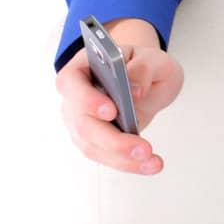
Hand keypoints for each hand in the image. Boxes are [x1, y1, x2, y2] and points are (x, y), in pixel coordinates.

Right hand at [55, 36, 183, 174]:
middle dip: (112, 140)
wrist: (148, 81)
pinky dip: (128, 163)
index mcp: (82, 67)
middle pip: (81, 123)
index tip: (111, 111)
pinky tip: (149, 164)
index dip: (86, 99)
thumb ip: (143, 68)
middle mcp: (75, 97)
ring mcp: (81, 121)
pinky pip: (106, 156)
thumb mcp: (153, 59)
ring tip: (152, 161)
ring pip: (92, 146)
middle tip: (142, 148)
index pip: (70, 83)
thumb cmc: (144, 66)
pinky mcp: (94, 140)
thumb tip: (135, 91)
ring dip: (123, 158)